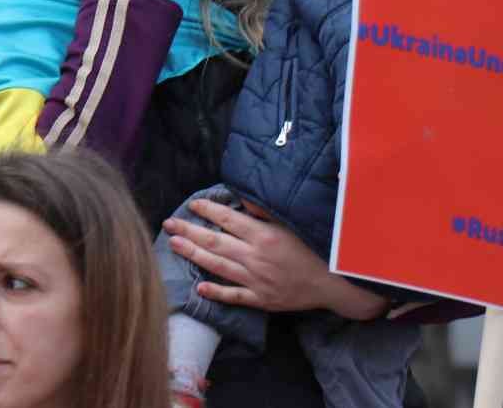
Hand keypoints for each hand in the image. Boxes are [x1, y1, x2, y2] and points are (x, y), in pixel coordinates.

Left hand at [163, 198, 386, 319]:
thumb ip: (266, 214)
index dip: (208, 210)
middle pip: (215, 242)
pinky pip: (234, 295)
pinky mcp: (261, 299)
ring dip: (194, 255)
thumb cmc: (315, 249)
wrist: (333, 282)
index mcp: (264, 235)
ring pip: (218, 266)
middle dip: (190, 232)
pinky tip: (199, 287)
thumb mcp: (292, 224)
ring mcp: (256, 280)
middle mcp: (256, 257)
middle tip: (169, 224)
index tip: (192, 204)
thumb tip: (242, 202)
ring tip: (175, 246)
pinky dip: (216, 292)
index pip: (228, 219)